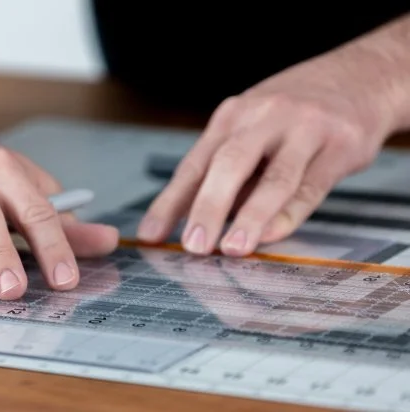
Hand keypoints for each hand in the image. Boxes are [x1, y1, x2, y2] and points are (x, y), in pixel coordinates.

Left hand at [137, 46, 397, 256]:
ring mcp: (304, 128)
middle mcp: (264, 117)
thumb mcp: (251, 126)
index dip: (169, 202)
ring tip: (232, 247)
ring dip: (249, 216)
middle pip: (229, 164)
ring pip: (273, 177)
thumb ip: (225, 169)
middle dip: (207, 207)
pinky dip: (289, 213)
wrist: (361, 76)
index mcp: (232, 116)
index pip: (194, 164)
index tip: (151, 235)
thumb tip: (190, 217)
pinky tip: (272, 234)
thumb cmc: (295, 109)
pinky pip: (311, 185)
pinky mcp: (340, 144)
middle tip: (193, 245)